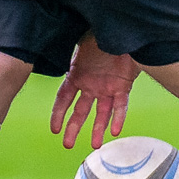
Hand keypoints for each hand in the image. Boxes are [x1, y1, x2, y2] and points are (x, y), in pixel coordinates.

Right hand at [50, 35, 139, 149]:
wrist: (125, 33)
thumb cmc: (102, 33)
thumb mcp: (82, 40)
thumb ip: (71, 49)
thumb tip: (52, 44)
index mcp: (77, 75)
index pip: (64, 98)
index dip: (58, 113)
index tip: (54, 129)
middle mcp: (91, 85)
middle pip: (80, 111)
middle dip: (73, 128)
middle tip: (68, 145)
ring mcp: (107, 88)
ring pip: (101, 113)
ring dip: (98, 129)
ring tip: (95, 145)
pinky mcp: (123, 87)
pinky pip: (120, 106)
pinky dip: (118, 118)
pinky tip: (116, 131)